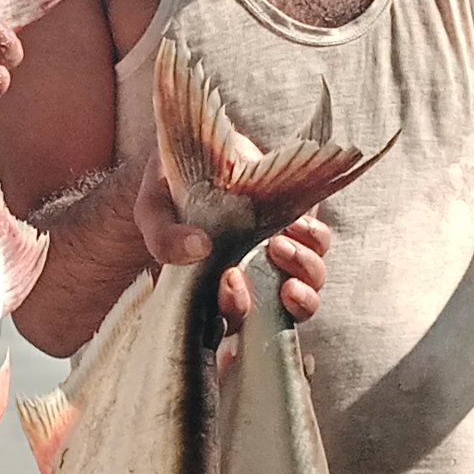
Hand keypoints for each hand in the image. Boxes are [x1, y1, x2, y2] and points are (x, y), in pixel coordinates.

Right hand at [129, 159, 330, 323]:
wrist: (196, 148)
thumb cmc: (168, 190)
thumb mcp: (153, 210)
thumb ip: (163, 237)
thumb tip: (198, 248)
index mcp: (212, 292)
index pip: (232, 326)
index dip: (238, 319)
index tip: (229, 281)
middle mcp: (251, 284)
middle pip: (282, 318)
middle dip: (282, 301)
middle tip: (260, 262)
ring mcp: (279, 260)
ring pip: (310, 287)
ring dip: (303, 270)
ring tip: (277, 242)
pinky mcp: (299, 230)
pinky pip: (320, 245)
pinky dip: (313, 237)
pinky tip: (292, 221)